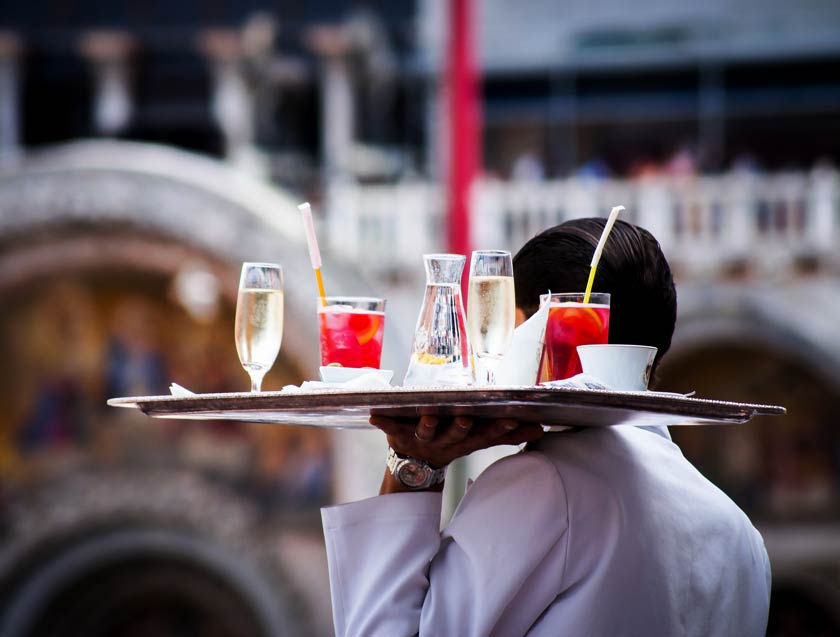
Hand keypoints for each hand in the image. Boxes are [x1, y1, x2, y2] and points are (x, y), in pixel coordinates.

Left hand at [370, 415, 544, 469]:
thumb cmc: (450, 441)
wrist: (414, 466)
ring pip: (426, 430)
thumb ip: (505, 434)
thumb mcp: (477, 439)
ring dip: (427, 424)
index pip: (485, 435)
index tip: (511, 421)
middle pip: (455, 434)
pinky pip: (389, 427)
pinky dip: (382, 422)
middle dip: (461, 426)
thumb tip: (540, 430)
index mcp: (464, 440)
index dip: (497, 430)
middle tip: (466, 417)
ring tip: (428, 415)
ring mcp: (421, 438)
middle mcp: (444, 441)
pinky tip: (373, 414)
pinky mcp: (398, 434)